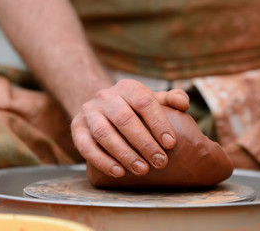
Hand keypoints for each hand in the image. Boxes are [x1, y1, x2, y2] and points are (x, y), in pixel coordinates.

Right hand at [87, 106, 233, 187]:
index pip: (144, 101)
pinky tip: (119, 172)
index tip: (171, 144)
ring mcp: (89, 112)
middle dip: (144, 143)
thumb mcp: (154, 100)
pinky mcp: (76, 128)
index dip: (158, 123)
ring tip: (142, 170)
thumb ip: (172, 99)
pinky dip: (102, 161)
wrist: (104, 108)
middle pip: (124, 119)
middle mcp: (106, 96)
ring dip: (124, 154)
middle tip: (160, 162)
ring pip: (104, 133)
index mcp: (128, 87)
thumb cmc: (136, 108)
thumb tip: (183, 104)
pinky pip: (85, 146)